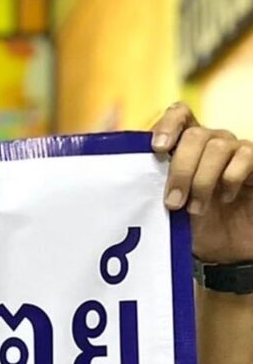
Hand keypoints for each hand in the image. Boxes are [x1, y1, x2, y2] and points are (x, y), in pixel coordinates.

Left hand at [152, 102, 252, 263]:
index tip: (157, 148)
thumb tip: (124, 189)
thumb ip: (150, 193)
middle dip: (180, 169)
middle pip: (194, 135)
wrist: (226, 248)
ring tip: (195, 209)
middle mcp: (212, 142)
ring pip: (218, 147)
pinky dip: (231, 179)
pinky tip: (225, 198)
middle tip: (173, 202)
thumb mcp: (166, 211)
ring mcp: (235, 150)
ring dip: (202, 180)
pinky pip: (245, 157)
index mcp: (185, 147)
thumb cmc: (193, 226)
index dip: (168, 125)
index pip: (179, 115)